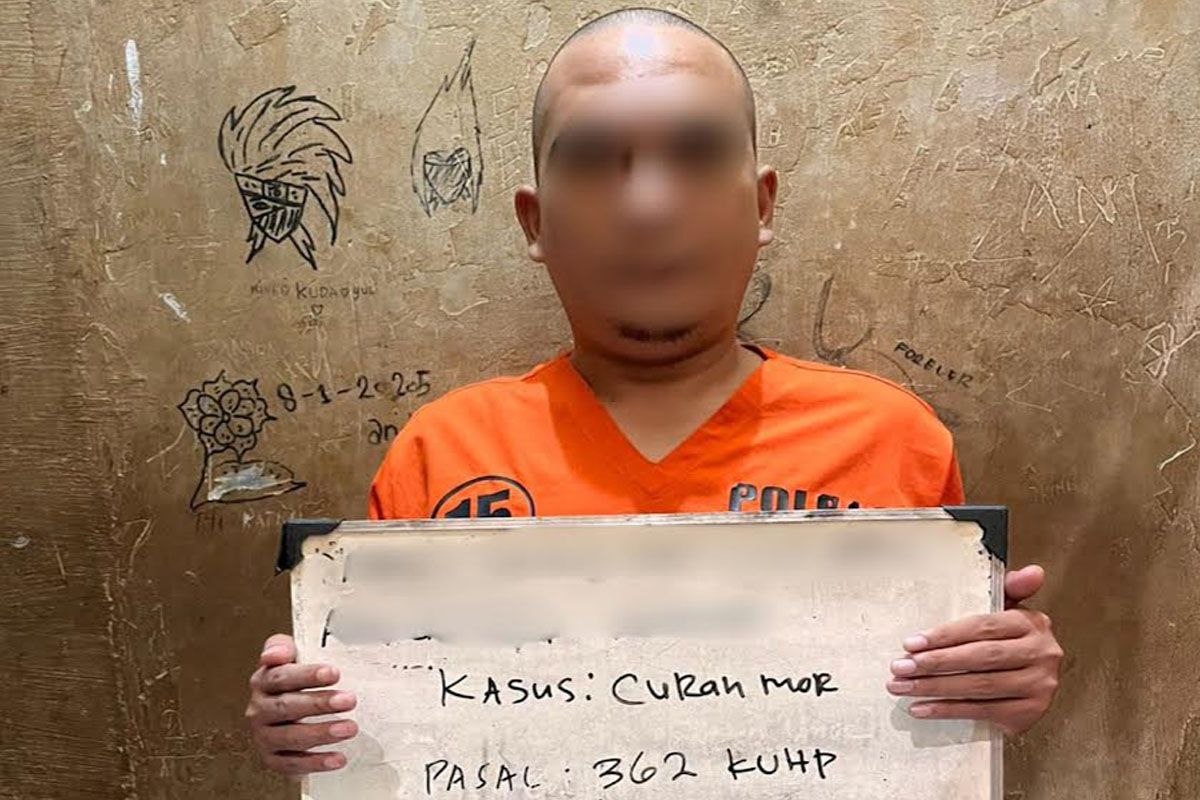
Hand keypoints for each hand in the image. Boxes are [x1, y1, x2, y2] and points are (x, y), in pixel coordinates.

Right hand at [246, 633, 358, 775]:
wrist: (281, 711)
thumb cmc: (290, 680)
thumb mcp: (287, 656)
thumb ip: (280, 647)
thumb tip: (274, 654)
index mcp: (262, 683)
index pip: (281, 677)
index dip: (308, 675)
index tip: (334, 673)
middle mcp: (259, 711)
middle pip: (287, 707)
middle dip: (320, 704)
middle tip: (349, 700)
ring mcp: (264, 737)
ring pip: (290, 737)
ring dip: (321, 733)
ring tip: (349, 728)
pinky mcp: (272, 759)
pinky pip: (291, 764)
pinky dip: (315, 763)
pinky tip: (338, 758)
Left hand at [885, 565, 1062, 734]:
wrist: (1036, 679)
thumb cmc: (1010, 641)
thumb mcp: (1008, 610)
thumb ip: (1009, 589)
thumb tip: (1032, 572)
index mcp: (1031, 624)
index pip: (982, 628)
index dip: (944, 636)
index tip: (910, 643)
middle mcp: (1040, 654)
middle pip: (980, 658)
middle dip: (935, 663)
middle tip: (900, 667)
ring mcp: (1038, 686)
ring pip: (979, 687)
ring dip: (935, 688)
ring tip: (902, 687)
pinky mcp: (1030, 713)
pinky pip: (981, 711)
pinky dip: (948, 710)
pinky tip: (921, 708)